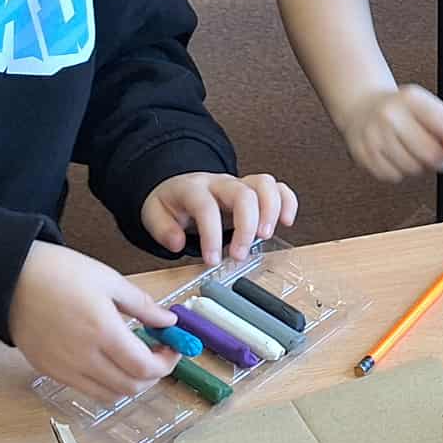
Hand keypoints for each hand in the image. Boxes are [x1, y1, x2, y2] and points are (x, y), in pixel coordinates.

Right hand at [8, 242, 174, 407]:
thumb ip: (143, 305)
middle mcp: (84, 357)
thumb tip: (168, 320)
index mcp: (103, 332)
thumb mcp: (108, 279)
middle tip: (157, 354)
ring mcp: (64, 368)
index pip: (147, 368)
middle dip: (153, 375)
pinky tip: (106, 360)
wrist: (8, 277)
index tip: (173, 348)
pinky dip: (104, 383)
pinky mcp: (48, 371)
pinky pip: (85, 389)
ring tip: (132, 358)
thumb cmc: (56, 271)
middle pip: (132, 387)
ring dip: (129, 382)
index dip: (167, 363)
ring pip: (109, 395)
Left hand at [141, 170, 299, 265]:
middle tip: (240, 254)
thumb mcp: (155, 214)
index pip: (206, 207)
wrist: (180, 186)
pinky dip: (287, 202)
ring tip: (265, 237)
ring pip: (264, 184)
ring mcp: (240, 184)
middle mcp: (220, 183)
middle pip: (243, 194)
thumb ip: (162, 229)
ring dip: (271, 211)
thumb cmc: (172, 203)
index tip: (212, 260)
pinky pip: (278, 187)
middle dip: (246, 226)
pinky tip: (286, 222)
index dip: (211, 235)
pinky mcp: (255, 190)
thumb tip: (177, 243)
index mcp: (194, 189)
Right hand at [341, 83, 442, 181]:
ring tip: (410, 149)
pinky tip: (396, 156)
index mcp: (412, 99)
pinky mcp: (365, 155)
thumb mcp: (427, 109)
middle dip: (440, 159)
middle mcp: (391, 115)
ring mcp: (375, 136)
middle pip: (431, 154)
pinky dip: (400, 172)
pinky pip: (395, 177)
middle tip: (436, 152)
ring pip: (413, 169)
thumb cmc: (400, 110)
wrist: (362, 106)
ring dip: (419, 166)